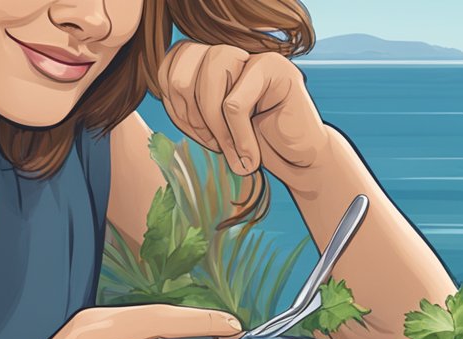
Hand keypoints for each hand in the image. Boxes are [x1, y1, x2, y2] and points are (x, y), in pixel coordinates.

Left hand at [158, 42, 329, 186]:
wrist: (299, 162)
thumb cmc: (255, 146)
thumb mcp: (210, 128)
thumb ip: (188, 109)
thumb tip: (164, 92)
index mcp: (210, 62)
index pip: (170, 65)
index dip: (173, 105)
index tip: (198, 134)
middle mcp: (231, 52)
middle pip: (184, 70)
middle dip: (191, 116)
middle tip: (213, 144)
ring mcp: (254, 56)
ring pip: (210, 77)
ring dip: (216, 126)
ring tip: (233, 153)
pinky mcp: (278, 68)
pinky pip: (235, 103)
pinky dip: (238, 136)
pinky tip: (251, 156)